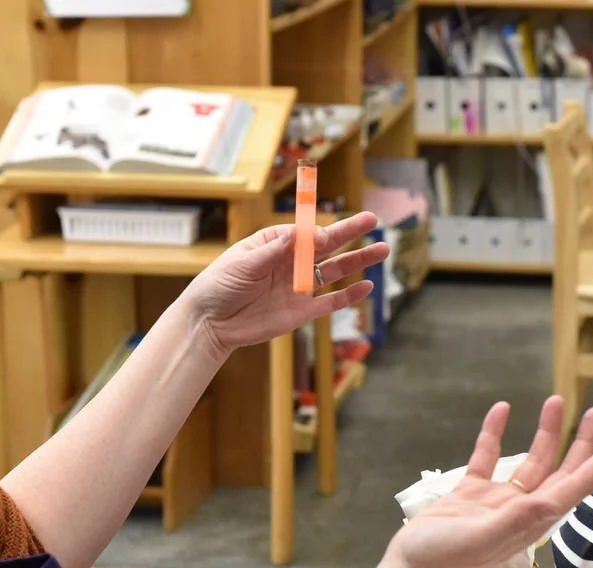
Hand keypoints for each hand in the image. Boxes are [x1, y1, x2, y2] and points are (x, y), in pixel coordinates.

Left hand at [183, 212, 389, 359]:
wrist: (210, 323)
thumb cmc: (219, 285)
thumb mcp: (243, 263)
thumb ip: (275, 250)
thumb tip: (303, 234)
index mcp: (275, 244)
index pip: (304, 233)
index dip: (317, 233)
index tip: (323, 238)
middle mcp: (291, 262)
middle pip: (327, 246)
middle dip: (350, 233)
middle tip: (373, 220)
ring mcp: (299, 287)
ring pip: (335, 272)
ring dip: (358, 261)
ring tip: (382, 250)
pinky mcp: (301, 312)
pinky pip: (330, 302)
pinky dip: (349, 296)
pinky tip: (367, 286)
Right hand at [378, 396, 592, 567]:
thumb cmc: (443, 561)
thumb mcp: (481, 539)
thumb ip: (513, 522)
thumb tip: (547, 503)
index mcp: (532, 520)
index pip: (577, 485)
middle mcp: (522, 509)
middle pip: (563, 470)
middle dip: (582, 441)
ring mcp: (497, 501)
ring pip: (530, 461)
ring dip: (544, 432)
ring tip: (554, 400)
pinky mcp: (471, 495)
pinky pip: (489, 458)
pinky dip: (495, 433)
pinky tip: (501, 410)